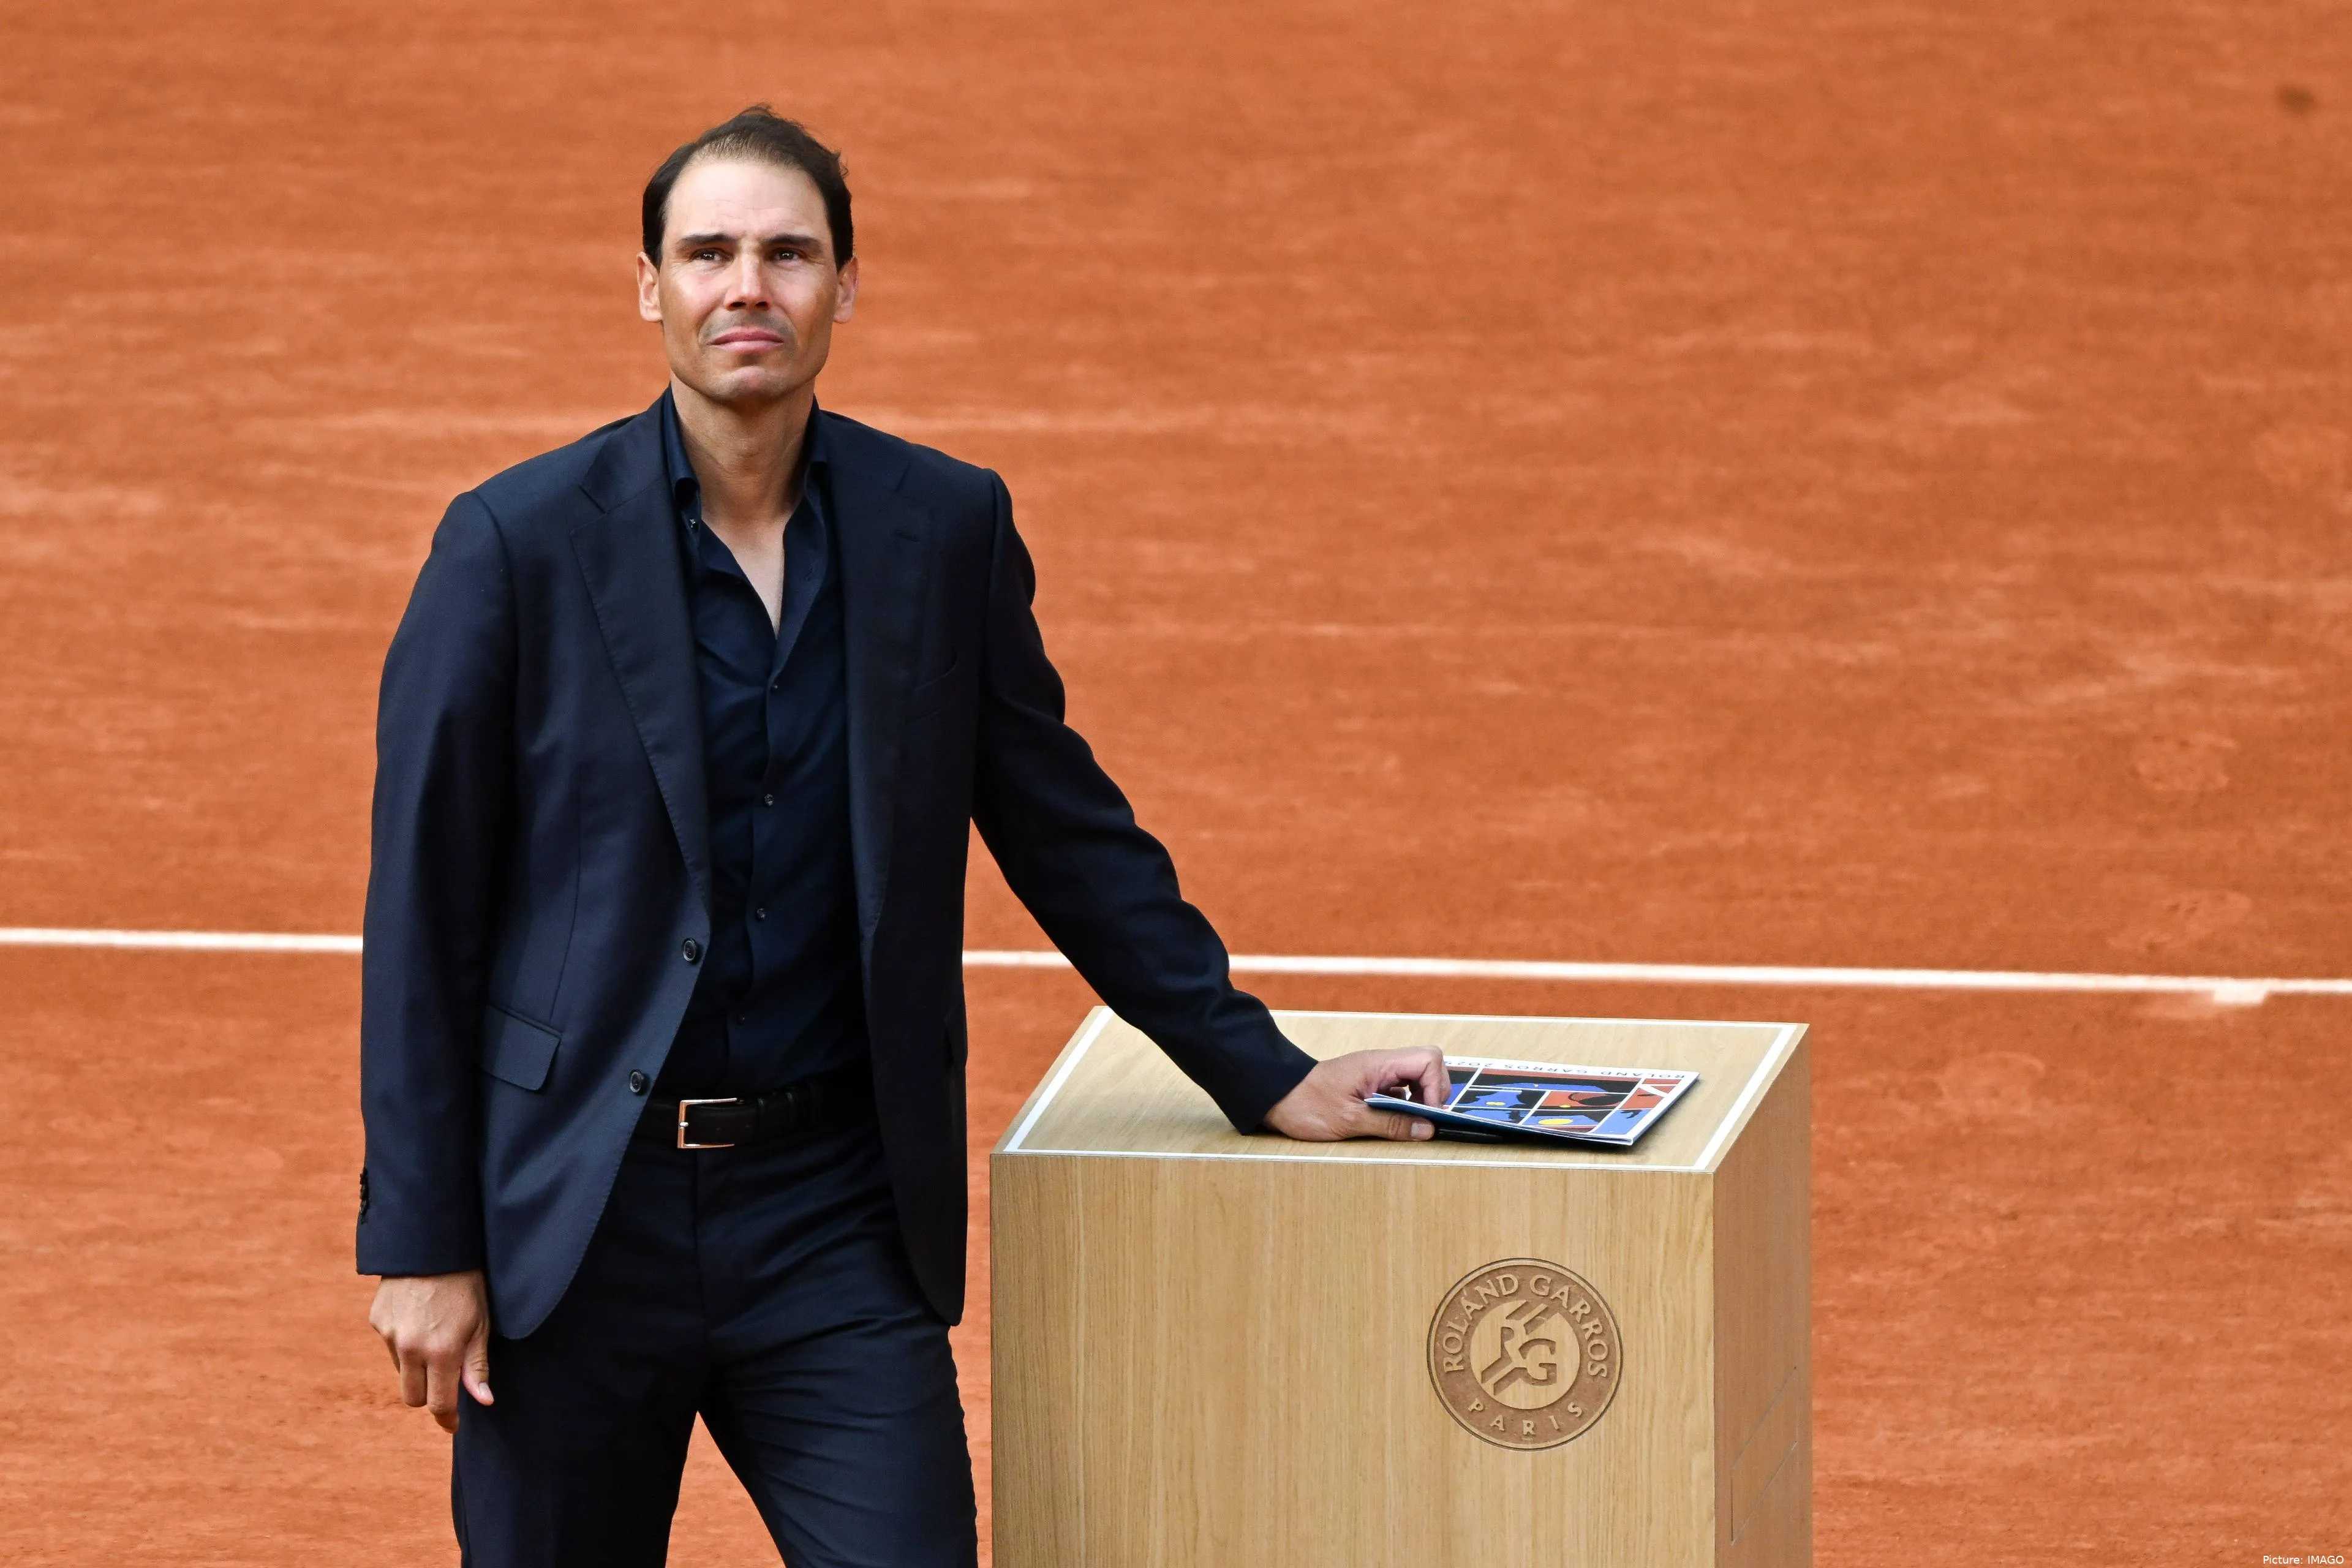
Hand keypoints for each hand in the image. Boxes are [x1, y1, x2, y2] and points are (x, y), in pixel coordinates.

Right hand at [369, 1270, 492, 1432]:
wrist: (434, 1244)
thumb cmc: (467, 1284)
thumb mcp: (481, 1324)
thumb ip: (477, 1366)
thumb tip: (483, 1401)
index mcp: (441, 1352)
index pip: (437, 1404)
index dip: (446, 1417)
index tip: (453, 1424)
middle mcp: (410, 1348)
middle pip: (413, 1397)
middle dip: (429, 1395)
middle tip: (446, 1381)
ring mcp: (390, 1335)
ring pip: (400, 1372)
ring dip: (416, 1367)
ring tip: (436, 1336)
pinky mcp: (377, 1321)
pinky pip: (391, 1346)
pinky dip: (404, 1343)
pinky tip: (420, 1319)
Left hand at [1262, 1047, 1448, 1140]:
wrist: (1275, 1096)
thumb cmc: (1306, 1104)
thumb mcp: (1350, 1120)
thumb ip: (1391, 1124)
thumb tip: (1427, 1129)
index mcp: (1378, 1064)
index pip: (1428, 1059)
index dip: (1436, 1087)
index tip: (1428, 1113)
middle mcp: (1380, 1063)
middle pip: (1427, 1064)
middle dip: (1433, 1091)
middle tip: (1424, 1118)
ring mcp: (1374, 1073)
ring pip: (1414, 1076)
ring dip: (1420, 1099)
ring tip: (1411, 1123)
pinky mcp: (1367, 1084)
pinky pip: (1398, 1088)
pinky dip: (1405, 1104)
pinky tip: (1395, 1121)